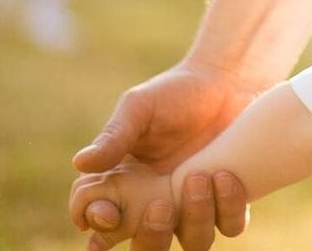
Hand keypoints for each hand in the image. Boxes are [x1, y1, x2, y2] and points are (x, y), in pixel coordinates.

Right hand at [72, 60, 264, 249]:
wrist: (225, 77)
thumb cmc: (174, 92)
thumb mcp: (139, 108)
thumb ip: (114, 136)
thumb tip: (80, 163)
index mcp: (125, 188)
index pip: (101, 226)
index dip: (99, 232)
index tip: (108, 214)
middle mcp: (157, 204)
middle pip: (147, 249)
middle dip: (151, 237)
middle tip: (160, 206)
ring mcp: (194, 205)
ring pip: (193, 243)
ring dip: (195, 219)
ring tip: (200, 176)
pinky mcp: (228, 197)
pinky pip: (231, 224)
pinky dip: (229, 208)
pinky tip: (224, 175)